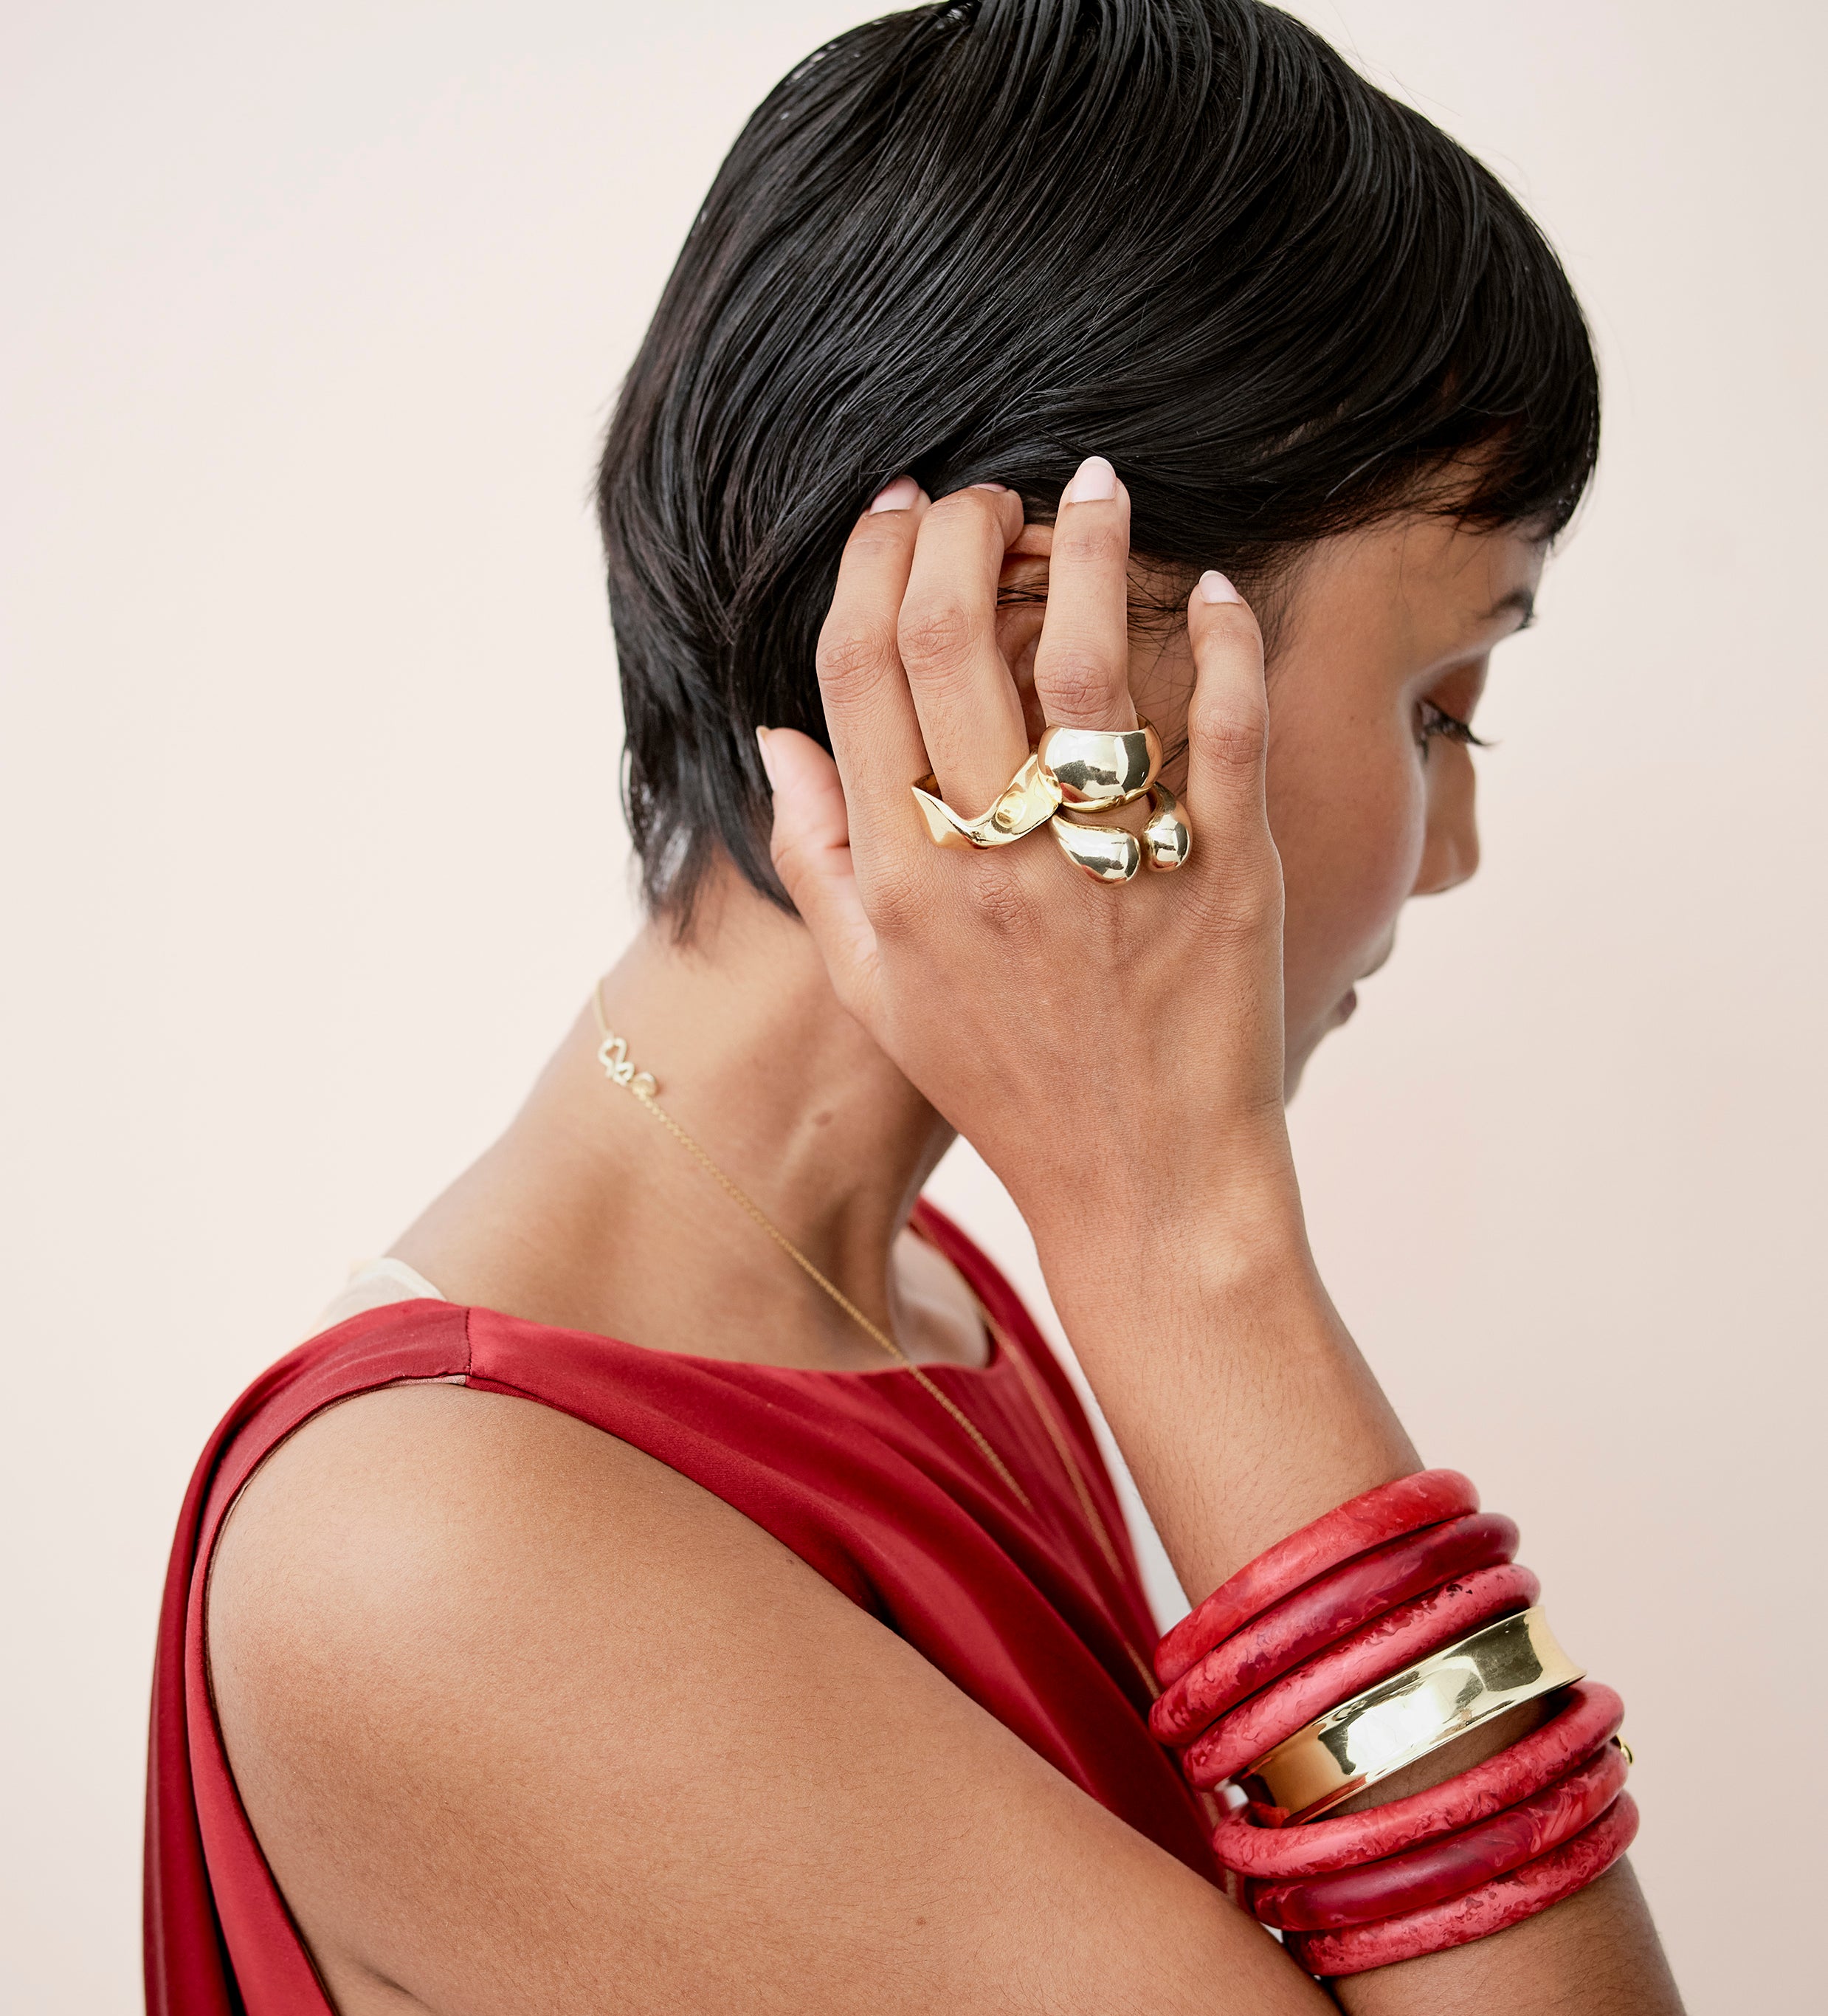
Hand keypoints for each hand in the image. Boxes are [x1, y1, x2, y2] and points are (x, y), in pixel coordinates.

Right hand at [765, 465, 1294, 1245]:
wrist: (1144, 1186)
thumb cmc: (1005, 1087)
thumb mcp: (877, 991)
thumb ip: (819, 858)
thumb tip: (777, 735)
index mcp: (901, 879)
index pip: (858, 672)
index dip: (871, 564)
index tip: (899, 507)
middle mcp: (993, 859)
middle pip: (954, 637)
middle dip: (965, 528)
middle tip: (992, 492)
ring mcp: (1108, 863)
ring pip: (1087, 660)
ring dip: (1086, 548)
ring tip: (1095, 486)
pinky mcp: (1223, 873)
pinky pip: (1224, 727)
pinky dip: (1221, 643)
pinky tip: (1212, 589)